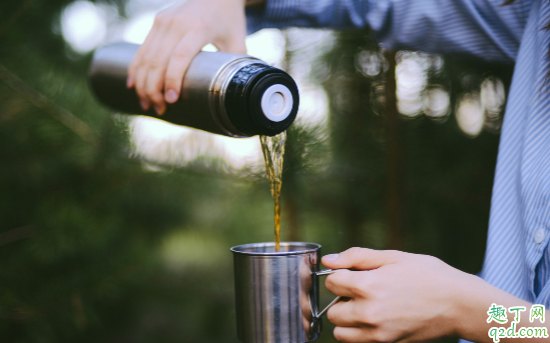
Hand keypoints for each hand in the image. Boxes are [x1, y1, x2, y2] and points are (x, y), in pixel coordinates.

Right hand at [127, 0, 246, 114]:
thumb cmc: (229, 19)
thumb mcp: (237, 40)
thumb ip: (236, 65)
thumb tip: (236, 91)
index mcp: (198, 28)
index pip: (179, 57)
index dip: (172, 80)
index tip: (171, 100)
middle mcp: (177, 23)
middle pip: (158, 61)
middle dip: (154, 89)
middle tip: (159, 110)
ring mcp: (164, 21)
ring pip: (146, 57)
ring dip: (143, 83)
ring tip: (146, 104)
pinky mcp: (157, 22)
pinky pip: (142, 48)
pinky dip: (136, 68)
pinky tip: (134, 86)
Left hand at [321, 247, 492, 342]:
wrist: (460, 304)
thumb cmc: (429, 275)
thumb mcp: (393, 257)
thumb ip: (356, 257)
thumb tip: (328, 260)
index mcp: (369, 286)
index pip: (331, 283)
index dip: (339, 275)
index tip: (351, 274)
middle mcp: (370, 313)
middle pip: (332, 311)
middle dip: (341, 300)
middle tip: (359, 291)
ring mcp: (379, 334)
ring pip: (340, 332)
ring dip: (347, 320)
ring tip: (365, 307)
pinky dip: (359, 333)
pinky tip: (375, 319)